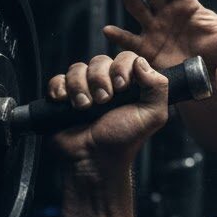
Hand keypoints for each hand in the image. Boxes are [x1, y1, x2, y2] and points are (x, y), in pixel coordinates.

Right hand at [50, 53, 168, 165]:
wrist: (95, 158)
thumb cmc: (125, 138)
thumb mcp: (152, 114)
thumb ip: (158, 86)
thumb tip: (142, 62)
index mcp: (130, 84)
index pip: (126, 57)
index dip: (122, 67)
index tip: (122, 87)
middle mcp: (107, 83)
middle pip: (100, 60)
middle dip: (101, 79)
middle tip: (104, 101)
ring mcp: (84, 89)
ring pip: (78, 68)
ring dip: (80, 87)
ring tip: (85, 107)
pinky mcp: (64, 97)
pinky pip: (58, 79)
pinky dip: (60, 88)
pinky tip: (65, 101)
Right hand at [104, 0, 216, 70]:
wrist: (203, 75)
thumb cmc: (215, 49)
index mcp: (185, 4)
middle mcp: (165, 12)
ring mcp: (153, 28)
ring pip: (139, 11)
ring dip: (130, 1)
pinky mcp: (144, 48)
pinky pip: (129, 41)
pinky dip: (119, 36)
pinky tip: (109, 30)